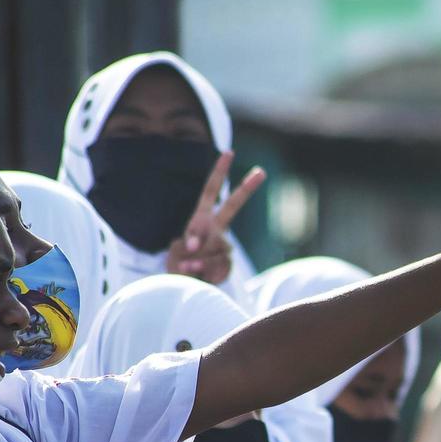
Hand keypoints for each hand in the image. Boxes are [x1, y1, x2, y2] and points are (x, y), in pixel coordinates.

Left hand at [165, 150, 264, 283]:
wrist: (187, 288)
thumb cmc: (179, 264)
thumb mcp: (178, 249)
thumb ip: (190, 242)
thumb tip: (197, 244)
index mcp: (202, 219)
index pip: (211, 191)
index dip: (219, 172)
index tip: (229, 153)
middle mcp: (217, 228)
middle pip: (233, 206)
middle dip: (247, 188)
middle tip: (261, 171)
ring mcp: (224, 245)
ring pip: (219, 244)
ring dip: (199, 259)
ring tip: (188, 268)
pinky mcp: (228, 263)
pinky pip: (220, 264)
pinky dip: (206, 271)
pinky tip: (200, 276)